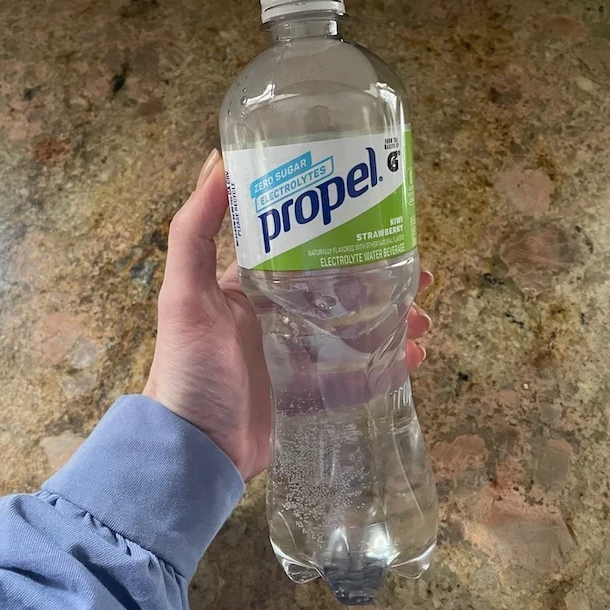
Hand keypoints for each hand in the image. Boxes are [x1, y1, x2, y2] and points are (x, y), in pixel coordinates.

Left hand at [143, 149, 433, 480]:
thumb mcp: (185, 294)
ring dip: (394, 321)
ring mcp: (300, 357)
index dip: (343, 237)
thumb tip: (219, 160)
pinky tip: (415, 356)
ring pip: (358, 330)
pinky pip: (360, 375)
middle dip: (382, 281)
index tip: (380, 224)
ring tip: (425, 319)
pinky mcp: (314, 395)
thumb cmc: (189, 367)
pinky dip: (389, 364)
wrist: (193, 449)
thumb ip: (194, 230)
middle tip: (422, 276)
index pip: (305, 251)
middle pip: (342, 289)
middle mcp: (280, 317)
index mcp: (253, 287)